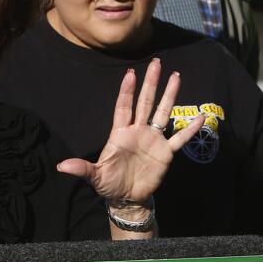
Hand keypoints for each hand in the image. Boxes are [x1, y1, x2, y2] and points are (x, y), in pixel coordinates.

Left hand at [57, 59, 204, 201]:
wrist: (127, 198)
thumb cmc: (108, 184)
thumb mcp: (94, 177)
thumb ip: (81, 169)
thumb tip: (61, 167)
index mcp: (120, 134)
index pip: (123, 107)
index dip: (126, 91)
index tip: (130, 74)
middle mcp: (137, 132)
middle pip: (145, 102)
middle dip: (150, 83)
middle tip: (157, 63)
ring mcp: (153, 140)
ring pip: (163, 113)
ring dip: (170, 96)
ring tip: (176, 76)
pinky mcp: (165, 153)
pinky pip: (179, 138)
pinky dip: (189, 129)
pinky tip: (201, 117)